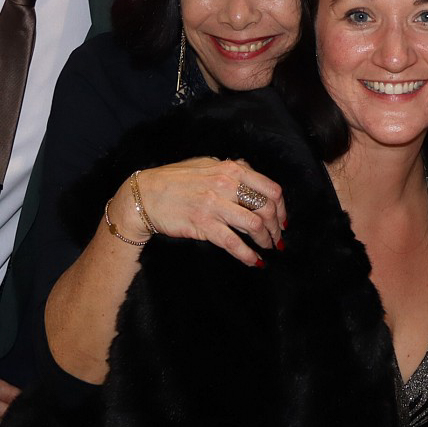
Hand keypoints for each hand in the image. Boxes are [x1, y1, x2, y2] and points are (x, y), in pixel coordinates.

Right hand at [123, 157, 286, 266]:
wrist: (145, 195)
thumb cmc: (175, 179)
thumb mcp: (206, 164)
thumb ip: (231, 168)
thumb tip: (251, 173)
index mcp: (231, 169)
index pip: (270, 188)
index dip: (282, 207)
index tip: (282, 219)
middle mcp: (226, 185)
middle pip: (267, 208)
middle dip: (276, 227)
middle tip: (277, 238)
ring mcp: (215, 205)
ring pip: (255, 225)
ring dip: (266, 241)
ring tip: (268, 248)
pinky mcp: (204, 225)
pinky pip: (233, 243)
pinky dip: (248, 255)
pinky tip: (255, 262)